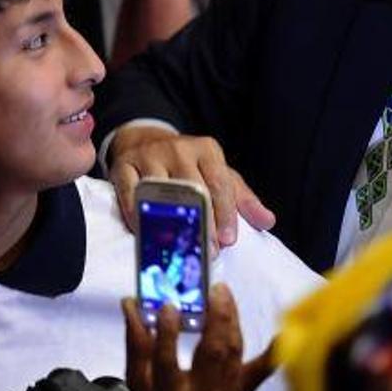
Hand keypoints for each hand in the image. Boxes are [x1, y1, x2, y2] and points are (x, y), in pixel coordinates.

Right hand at [110, 125, 275, 247]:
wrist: (146, 141)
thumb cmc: (190, 165)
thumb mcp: (220, 174)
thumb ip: (243, 199)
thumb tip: (268, 221)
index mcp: (207, 150)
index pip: (220, 183)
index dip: (225, 213)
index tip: (229, 240)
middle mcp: (179, 149)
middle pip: (192, 188)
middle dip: (202, 222)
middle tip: (207, 249)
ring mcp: (149, 156)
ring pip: (161, 191)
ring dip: (170, 222)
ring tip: (177, 246)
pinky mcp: (123, 166)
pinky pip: (129, 193)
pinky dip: (137, 215)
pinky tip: (145, 233)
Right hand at [122, 285, 273, 390]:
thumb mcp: (138, 387)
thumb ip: (136, 345)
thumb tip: (131, 303)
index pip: (165, 362)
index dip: (167, 334)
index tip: (169, 307)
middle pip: (210, 354)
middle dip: (213, 318)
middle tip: (212, 290)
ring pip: (232, 353)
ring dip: (231, 320)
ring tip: (224, 295)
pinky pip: (261, 372)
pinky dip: (273, 352)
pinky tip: (284, 332)